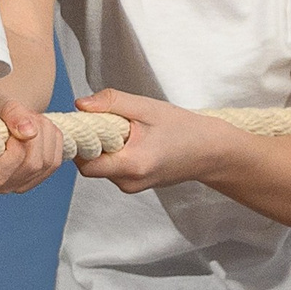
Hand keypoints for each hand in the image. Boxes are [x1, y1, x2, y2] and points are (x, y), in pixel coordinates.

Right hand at [0, 91, 67, 194]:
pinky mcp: (35, 179)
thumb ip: (9, 112)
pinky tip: (40, 128)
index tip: (10, 120)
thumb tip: (30, 132)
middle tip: (26, 114)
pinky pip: (55, 162)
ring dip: (46, 133)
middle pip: (32, 164)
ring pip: (48, 163)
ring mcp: (18, 185)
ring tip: (31, 119)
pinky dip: (54, 139)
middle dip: (36, 133)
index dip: (17, 138)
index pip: (9, 164)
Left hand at [71, 90, 240, 193]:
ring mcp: (132, 186)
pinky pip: (112, 169)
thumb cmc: (183, 128)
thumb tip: (80, 104)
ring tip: (123, 129)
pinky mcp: (134, 184)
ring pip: (100, 167)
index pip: (86, 163)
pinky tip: (129, 139)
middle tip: (104, 120)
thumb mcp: (147, 108)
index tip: (85, 122)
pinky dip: (113, 153)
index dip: (80, 143)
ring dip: (103, 147)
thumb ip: (112, 103)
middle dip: (91, 143)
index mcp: (133, 165)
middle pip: (90, 165)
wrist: (210, 152)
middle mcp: (129, 182)